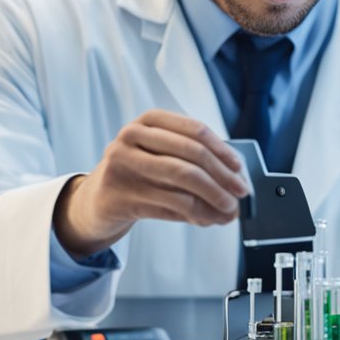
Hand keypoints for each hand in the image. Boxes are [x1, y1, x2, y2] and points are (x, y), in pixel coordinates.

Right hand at [53, 110, 249, 256]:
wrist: (98, 199)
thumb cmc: (140, 173)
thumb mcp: (163, 156)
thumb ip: (195, 162)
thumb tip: (236, 181)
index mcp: (149, 120)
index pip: (195, 131)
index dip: (223, 151)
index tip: (240, 170)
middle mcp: (132, 137)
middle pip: (192, 156)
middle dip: (223, 177)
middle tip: (241, 193)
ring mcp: (122, 165)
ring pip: (184, 182)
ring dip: (214, 199)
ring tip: (229, 211)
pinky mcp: (120, 196)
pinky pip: (171, 206)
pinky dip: (197, 214)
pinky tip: (208, 219)